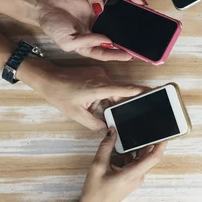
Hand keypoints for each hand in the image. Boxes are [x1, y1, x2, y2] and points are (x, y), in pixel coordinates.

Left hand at [33, 65, 147, 130]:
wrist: (48, 77)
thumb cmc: (60, 94)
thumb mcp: (76, 114)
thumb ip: (94, 124)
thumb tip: (107, 130)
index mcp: (99, 88)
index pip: (125, 89)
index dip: (140, 92)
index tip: (153, 93)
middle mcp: (103, 78)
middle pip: (120, 91)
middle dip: (123, 102)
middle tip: (128, 114)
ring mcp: (100, 73)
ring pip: (113, 88)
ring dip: (110, 99)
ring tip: (99, 108)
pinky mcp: (96, 72)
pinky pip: (106, 84)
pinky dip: (104, 93)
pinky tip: (92, 102)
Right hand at [37, 0, 132, 60]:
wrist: (47, 5)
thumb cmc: (53, 26)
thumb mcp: (67, 40)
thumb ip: (87, 41)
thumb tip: (107, 41)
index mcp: (86, 47)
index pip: (105, 54)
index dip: (117, 56)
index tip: (129, 57)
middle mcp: (94, 36)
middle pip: (112, 42)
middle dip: (125, 45)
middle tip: (138, 47)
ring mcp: (97, 22)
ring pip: (114, 28)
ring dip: (124, 30)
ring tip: (138, 32)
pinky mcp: (98, 9)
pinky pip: (110, 13)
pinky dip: (119, 14)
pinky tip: (129, 15)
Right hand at [78, 128, 165, 201]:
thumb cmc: (95, 193)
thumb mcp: (98, 166)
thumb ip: (106, 146)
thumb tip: (112, 131)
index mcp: (132, 174)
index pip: (153, 157)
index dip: (161, 144)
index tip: (165, 133)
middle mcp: (138, 176)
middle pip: (147, 155)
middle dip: (144, 142)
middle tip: (139, 130)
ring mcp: (135, 178)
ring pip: (139, 159)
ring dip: (133, 149)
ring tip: (123, 140)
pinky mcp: (131, 179)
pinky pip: (134, 163)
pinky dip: (128, 156)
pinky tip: (117, 153)